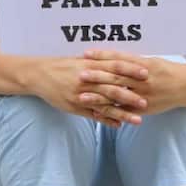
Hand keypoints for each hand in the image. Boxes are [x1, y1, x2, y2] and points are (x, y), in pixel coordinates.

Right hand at [32, 55, 150, 127]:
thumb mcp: (80, 60)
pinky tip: (118, 125)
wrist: (39, 74)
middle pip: (113, 87)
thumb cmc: (61, 66)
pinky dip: (106, 120)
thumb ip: (98, 63)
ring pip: (106, 104)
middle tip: (147, 101)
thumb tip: (119, 63)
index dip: (131, 69)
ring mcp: (81, 94)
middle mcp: (87, 79)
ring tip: (138, 120)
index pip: (114, 66)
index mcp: (89, 65)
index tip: (146, 73)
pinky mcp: (75, 105)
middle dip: (131, 95)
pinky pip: (93, 114)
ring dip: (123, 113)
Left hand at [80, 50, 185, 119]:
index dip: (102, 56)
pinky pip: (124, 111)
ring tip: (82, 96)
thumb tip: (107, 55)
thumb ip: (130, 59)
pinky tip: (96, 112)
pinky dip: (110, 112)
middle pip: (116, 77)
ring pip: (118, 95)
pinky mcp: (144, 108)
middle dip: (97, 76)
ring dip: (99, 97)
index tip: (86, 54)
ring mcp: (144, 95)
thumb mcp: (149, 60)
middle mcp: (143, 79)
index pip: (119, 59)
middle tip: (80, 74)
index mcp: (143, 64)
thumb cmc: (165, 70)